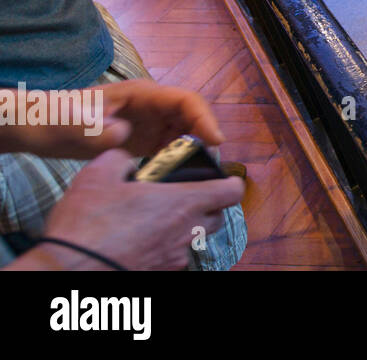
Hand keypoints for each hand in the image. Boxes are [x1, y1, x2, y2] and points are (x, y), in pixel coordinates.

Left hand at [0, 80, 222, 160]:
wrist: (44, 128)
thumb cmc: (60, 117)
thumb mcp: (75, 123)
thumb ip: (98, 128)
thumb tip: (124, 134)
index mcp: (144, 94)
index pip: (186, 100)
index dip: (204, 118)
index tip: (216, 141)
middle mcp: (154, 108)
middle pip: (193, 118)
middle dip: (205, 139)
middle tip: (208, 167)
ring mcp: (151, 124)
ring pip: (186, 135)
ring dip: (194, 152)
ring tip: (195, 176)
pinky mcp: (146, 141)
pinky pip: (171, 149)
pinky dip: (178, 162)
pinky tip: (175, 180)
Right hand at [12, 149, 243, 269]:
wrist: (68, 271)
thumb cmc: (87, 224)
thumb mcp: (98, 175)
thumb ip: (121, 158)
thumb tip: (127, 159)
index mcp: (184, 203)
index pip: (232, 191)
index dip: (228, 181)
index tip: (215, 177)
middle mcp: (187, 232)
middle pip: (218, 216)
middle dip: (208, 204)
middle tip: (182, 195)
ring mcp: (175, 257)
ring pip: (197, 239)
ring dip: (187, 227)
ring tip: (158, 218)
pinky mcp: (160, 273)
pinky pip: (175, 257)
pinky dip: (167, 247)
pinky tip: (142, 240)